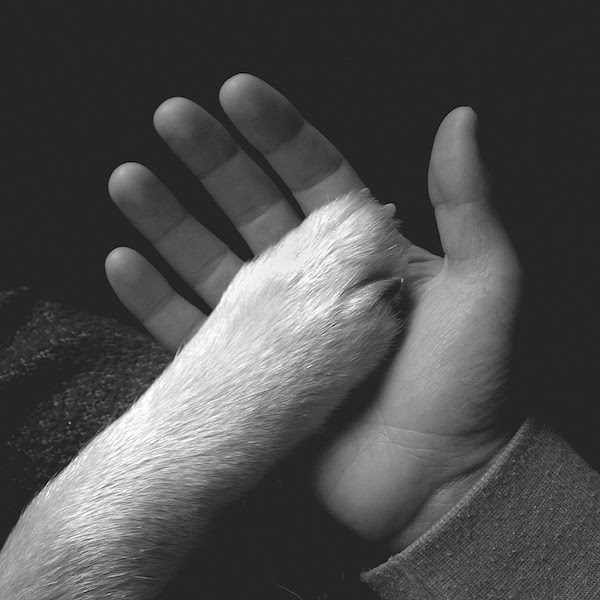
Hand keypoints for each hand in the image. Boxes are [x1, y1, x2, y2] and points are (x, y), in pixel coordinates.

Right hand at [106, 74, 521, 549]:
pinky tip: (120, 262)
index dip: (277, 132)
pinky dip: (153, 298)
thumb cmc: (467, 385)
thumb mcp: (486, 287)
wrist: (435, 483)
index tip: (236, 93)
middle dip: (212, 161)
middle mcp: (316, 284)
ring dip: (168, 220)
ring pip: (210, 262)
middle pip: (253, 209)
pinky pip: (189, 330)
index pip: (314, 177)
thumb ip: (468, 204)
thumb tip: (460, 118)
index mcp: (364, 254)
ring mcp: (277, 330)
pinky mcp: (249, 375)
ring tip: (127, 178)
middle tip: (170, 116)